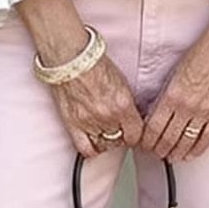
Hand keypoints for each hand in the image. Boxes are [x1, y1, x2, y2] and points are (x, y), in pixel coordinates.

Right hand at [15, 0, 141, 156]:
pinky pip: (86, 149)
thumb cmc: (95, 63)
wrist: (71, 57)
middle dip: (123, 135)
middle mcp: (108, 116)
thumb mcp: (122, 82)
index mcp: (123, 104)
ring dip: (108, 141)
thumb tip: (133, 117)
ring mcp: (89, 122)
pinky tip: (94, 141)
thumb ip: (128, 103)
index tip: (135, 132)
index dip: (137, 134)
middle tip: (120, 129)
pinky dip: (92, 149)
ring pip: (105, 146)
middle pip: (122, 140)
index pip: (137, 133)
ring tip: (107, 132)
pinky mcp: (73, 124)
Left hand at [140, 0, 208, 160]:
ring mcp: (206, 111)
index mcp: (173, 94)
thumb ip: (166, 93)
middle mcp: (188, 105)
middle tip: (153, 152)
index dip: (146, 140)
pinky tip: (190, 153)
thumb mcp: (176, 71)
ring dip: (175, 153)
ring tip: (169, 155)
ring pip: (186, 143)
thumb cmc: (204, 50)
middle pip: (167, 139)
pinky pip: (207, 138)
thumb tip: (156, 112)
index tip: (143, 142)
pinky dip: (197, 150)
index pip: (153, 127)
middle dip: (157, 149)